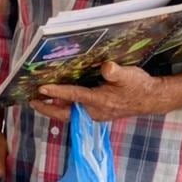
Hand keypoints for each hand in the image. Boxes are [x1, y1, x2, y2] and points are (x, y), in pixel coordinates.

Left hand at [30, 61, 161, 121]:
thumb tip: (106, 67)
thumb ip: (116, 72)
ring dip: (54, 109)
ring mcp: (95, 115)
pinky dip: (64, 108)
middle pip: (65, 112)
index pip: (73, 96)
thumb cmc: (138, 86)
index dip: (57, 92)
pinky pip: (75, 113)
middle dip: (47, 107)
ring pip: (69, 114)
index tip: (41, 89)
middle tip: (31, 101)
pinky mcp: (97, 114)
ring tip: (39, 102)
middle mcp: (94, 111)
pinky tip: (58, 102)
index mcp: (99, 101)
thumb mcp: (129, 75)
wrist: (151, 100)